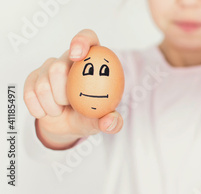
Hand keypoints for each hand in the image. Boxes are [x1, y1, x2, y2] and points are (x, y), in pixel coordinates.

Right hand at [23, 29, 123, 149]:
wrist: (67, 125)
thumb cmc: (89, 115)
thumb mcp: (103, 119)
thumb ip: (111, 121)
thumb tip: (110, 121)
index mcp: (92, 60)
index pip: (88, 38)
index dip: (81, 41)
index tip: (77, 56)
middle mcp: (69, 59)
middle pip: (58, 67)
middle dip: (62, 93)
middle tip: (69, 105)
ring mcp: (49, 67)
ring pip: (43, 84)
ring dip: (52, 105)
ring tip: (60, 110)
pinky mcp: (33, 78)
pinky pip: (30, 93)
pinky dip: (39, 108)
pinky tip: (45, 112)